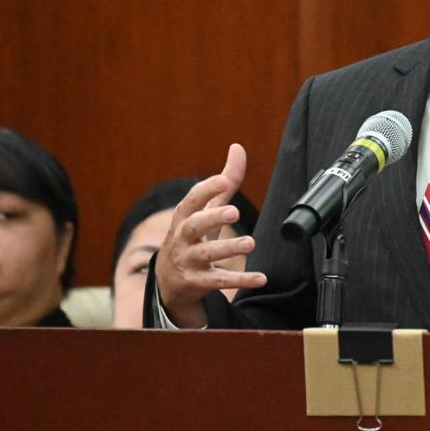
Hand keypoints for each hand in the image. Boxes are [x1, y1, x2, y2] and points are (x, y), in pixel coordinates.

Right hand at [154, 143, 267, 326]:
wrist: (169, 283)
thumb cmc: (192, 237)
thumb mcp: (205, 211)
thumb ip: (224, 182)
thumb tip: (237, 147)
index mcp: (184, 217)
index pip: (192, 200)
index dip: (207, 189)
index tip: (223, 181)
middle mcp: (182, 238)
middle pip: (194, 226)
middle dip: (213, 218)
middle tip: (234, 212)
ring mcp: (187, 261)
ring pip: (206, 254)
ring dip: (228, 248)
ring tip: (251, 243)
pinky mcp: (196, 283)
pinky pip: (219, 281)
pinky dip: (240, 280)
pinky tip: (261, 278)